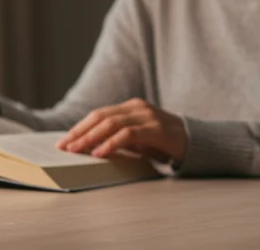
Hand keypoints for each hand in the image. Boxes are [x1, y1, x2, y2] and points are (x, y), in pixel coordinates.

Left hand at [56, 98, 187, 163]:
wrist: (196, 143)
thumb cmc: (163, 143)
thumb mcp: (137, 140)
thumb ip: (117, 138)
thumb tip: (89, 147)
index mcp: (130, 107)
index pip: (98, 114)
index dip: (79, 127)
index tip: (64, 141)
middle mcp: (136, 107)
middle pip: (100, 116)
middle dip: (80, 132)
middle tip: (64, 146)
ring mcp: (147, 116)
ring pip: (111, 123)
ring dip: (90, 137)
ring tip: (77, 150)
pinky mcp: (156, 129)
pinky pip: (128, 134)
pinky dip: (111, 143)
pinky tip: (99, 153)